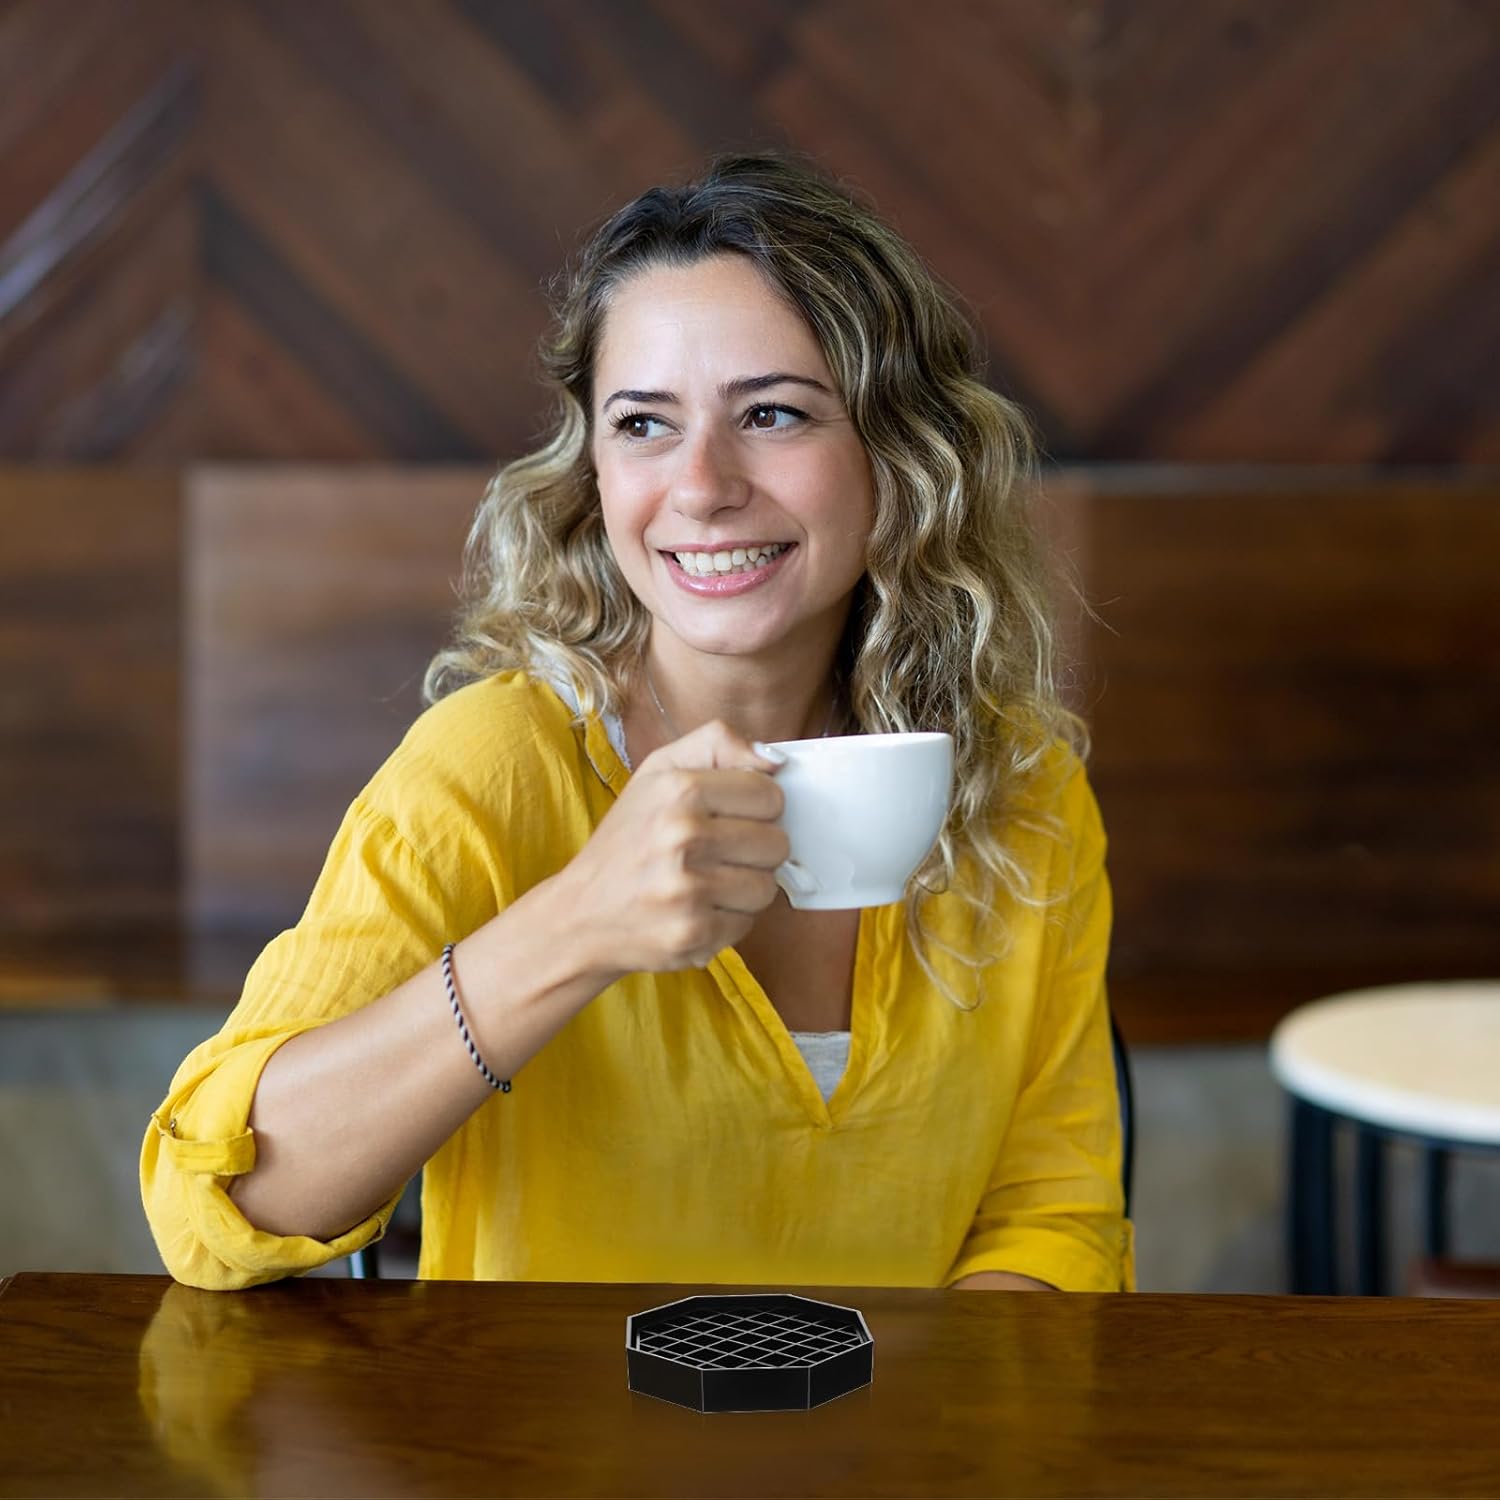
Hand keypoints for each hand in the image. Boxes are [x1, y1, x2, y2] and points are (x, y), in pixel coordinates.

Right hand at [556, 719, 788, 978]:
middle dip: (755, 851)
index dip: (758, 809)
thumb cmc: (627, 840)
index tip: (732, 818)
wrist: (580, 915)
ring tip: (707, 883)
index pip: (770, 795)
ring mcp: (689, 888)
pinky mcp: (694, 932)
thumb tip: (775, 761)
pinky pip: (748, 923)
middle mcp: (683, 835)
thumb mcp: (657, 771)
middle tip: (717, 855)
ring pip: (767, 886)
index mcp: (678, 788)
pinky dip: (728, 920)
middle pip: (777, 843)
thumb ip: (716, 744)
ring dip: (744, 888)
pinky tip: (697, 910)